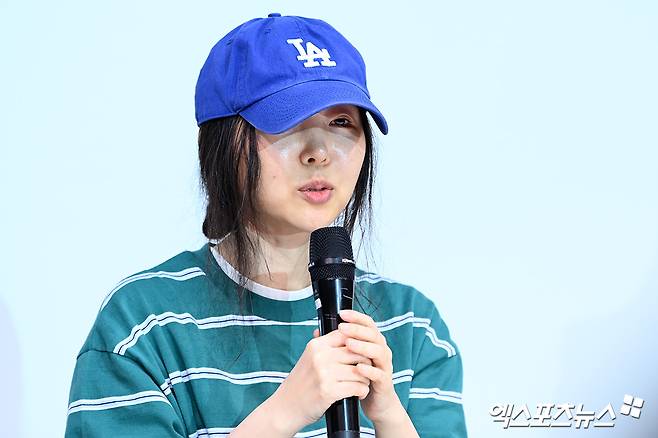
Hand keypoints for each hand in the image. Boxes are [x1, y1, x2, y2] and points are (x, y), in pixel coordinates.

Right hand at [273, 325, 373, 432]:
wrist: (286, 406)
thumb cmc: (301, 383)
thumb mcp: (309, 358)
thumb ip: (326, 346)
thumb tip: (343, 330)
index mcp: (316, 345)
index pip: (346, 334)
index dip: (359, 343)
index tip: (363, 352)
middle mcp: (320, 356)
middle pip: (357, 352)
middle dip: (366, 362)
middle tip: (368, 371)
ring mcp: (324, 374)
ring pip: (360, 371)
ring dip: (366, 379)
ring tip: (364, 384)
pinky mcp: (329, 391)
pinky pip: (357, 387)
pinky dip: (362, 391)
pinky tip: (359, 393)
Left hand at [313, 309, 401, 424]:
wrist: (375, 403)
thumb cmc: (359, 378)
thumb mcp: (347, 359)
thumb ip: (336, 344)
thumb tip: (317, 331)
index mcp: (372, 342)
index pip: (367, 323)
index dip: (356, 317)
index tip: (342, 314)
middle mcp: (381, 350)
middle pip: (373, 334)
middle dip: (357, 329)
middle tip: (342, 327)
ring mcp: (384, 366)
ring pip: (378, 351)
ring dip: (363, 347)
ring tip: (349, 344)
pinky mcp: (385, 382)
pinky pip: (379, 373)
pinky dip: (369, 370)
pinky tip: (358, 368)